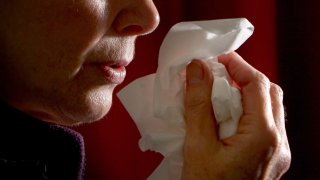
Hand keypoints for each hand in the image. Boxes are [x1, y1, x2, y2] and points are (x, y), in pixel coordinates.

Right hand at [182, 52, 290, 178]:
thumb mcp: (197, 146)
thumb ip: (198, 104)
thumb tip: (197, 69)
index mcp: (263, 136)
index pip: (257, 85)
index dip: (238, 66)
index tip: (217, 58)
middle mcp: (279, 142)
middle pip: (270, 93)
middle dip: (245, 77)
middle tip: (219, 73)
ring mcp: (279, 152)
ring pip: (271, 107)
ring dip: (248, 93)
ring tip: (222, 92)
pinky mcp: (272, 158)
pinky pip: (267, 123)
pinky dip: (250, 110)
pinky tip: (229, 115)